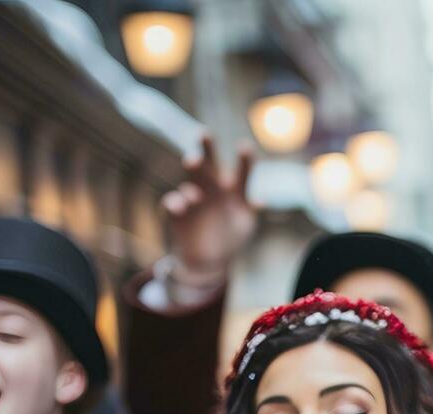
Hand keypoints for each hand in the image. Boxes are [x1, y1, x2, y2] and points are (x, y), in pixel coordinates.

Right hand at [162, 134, 257, 288]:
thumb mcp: (245, 225)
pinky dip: (176, 201)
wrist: (208, 262)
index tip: (244, 146)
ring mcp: (193, 197)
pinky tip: (182, 205)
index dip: (244, 159)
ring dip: (193, 166)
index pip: (241, 171)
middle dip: (207, 147)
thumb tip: (260, 202)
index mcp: (232, 190)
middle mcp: (212, 188)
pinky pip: (172, 202)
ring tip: (193, 160)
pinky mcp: (176, 212)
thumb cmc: (230, 238)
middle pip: (209, 162)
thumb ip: (251, 212)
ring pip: (190, 176)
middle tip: (205, 133)